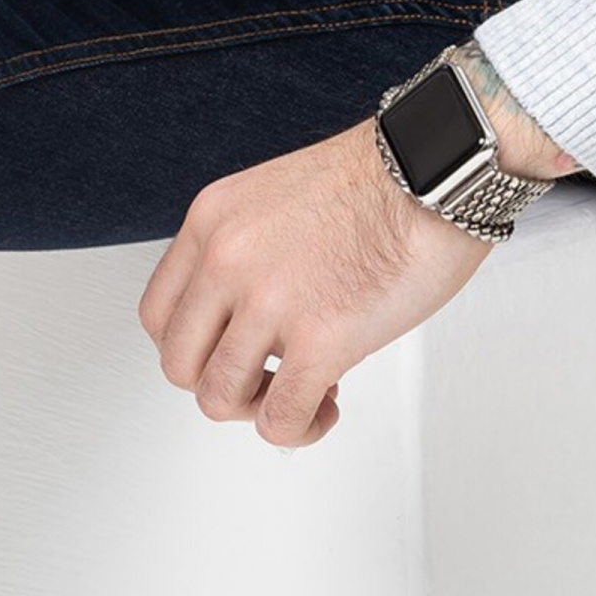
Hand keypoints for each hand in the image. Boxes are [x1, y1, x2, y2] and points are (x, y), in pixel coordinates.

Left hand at [137, 116, 492, 449]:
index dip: (195, 346)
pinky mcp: (320, 339)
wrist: (436, 167)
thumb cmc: (379, 179)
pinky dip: (301, 428)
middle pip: (179, 364)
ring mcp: (270, 300)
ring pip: (220, 399)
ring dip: (261, 408)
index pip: (159, 313)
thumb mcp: (274, 197)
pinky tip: (327, 404)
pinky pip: (281, 420)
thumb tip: (247, 319)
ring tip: (302, 389)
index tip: (228, 348)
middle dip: (223, 382)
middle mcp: (227, 258)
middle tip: (266, 376)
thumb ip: (247, 252)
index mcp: (213, 220)